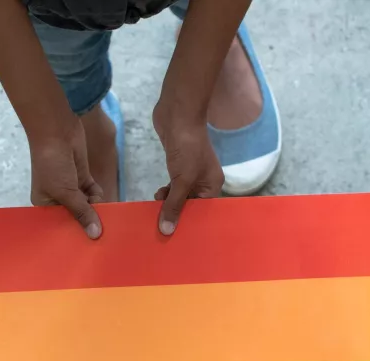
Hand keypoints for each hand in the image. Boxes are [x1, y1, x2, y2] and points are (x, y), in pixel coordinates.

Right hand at [29, 117, 103, 239]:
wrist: (57, 130)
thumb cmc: (52, 164)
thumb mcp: (66, 192)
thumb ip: (82, 213)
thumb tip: (95, 235)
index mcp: (45, 206)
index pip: (60, 226)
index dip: (73, 235)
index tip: (88, 246)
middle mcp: (57, 200)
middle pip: (76, 217)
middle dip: (87, 223)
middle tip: (102, 236)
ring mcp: (71, 188)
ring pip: (87, 206)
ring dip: (96, 209)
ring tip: (105, 216)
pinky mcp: (83, 178)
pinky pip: (93, 194)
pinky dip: (98, 196)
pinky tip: (100, 198)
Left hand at [152, 102, 222, 235]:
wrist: (178, 114)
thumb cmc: (187, 147)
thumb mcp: (182, 180)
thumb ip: (174, 205)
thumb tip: (166, 231)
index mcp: (212, 185)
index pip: (204, 212)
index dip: (190, 223)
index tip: (176, 236)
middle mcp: (204, 181)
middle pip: (192, 206)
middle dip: (177, 215)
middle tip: (162, 227)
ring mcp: (191, 173)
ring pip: (180, 196)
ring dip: (169, 204)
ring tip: (157, 211)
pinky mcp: (178, 166)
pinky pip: (173, 186)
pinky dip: (165, 193)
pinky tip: (157, 196)